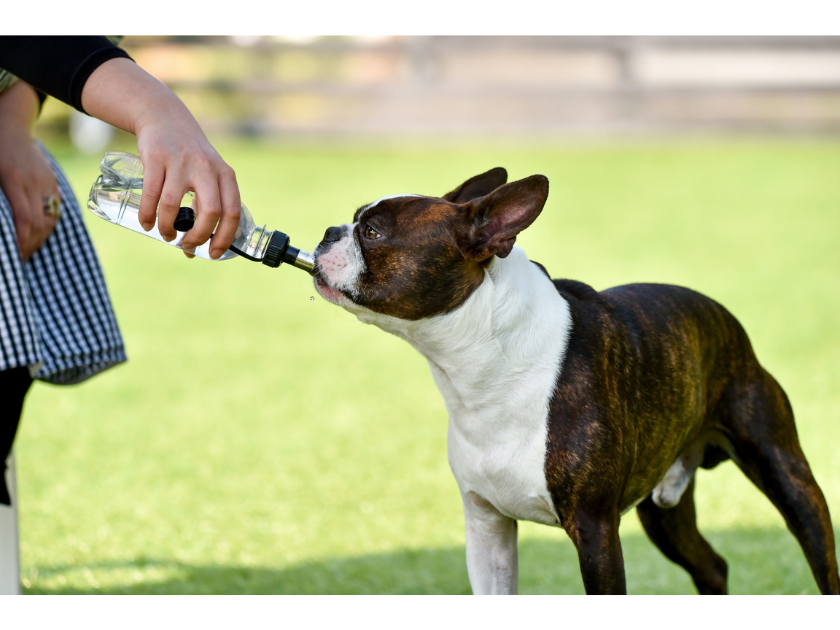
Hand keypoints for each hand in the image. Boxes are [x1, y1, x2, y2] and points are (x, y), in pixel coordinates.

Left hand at [0, 82, 59, 260]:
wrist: (9, 124)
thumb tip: (0, 223)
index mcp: (14, 180)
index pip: (24, 218)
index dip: (22, 240)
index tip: (16, 255)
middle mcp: (34, 182)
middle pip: (40, 222)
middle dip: (31, 245)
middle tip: (20, 260)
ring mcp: (46, 182)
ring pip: (50, 218)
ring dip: (41, 238)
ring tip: (29, 250)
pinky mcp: (52, 182)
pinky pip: (54, 209)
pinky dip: (47, 226)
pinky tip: (38, 235)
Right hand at [81, 58, 241, 259]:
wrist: (166, 119)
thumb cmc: (190, 158)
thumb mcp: (209, 175)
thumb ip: (207, 206)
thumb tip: (194, 250)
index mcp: (225, 175)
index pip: (232, 212)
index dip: (225, 238)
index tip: (213, 254)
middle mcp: (206, 168)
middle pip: (210, 212)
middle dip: (199, 236)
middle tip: (188, 246)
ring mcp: (181, 162)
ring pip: (175, 205)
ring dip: (169, 227)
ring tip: (167, 235)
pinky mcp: (156, 158)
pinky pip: (151, 194)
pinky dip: (148, 214)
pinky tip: (147, 223)